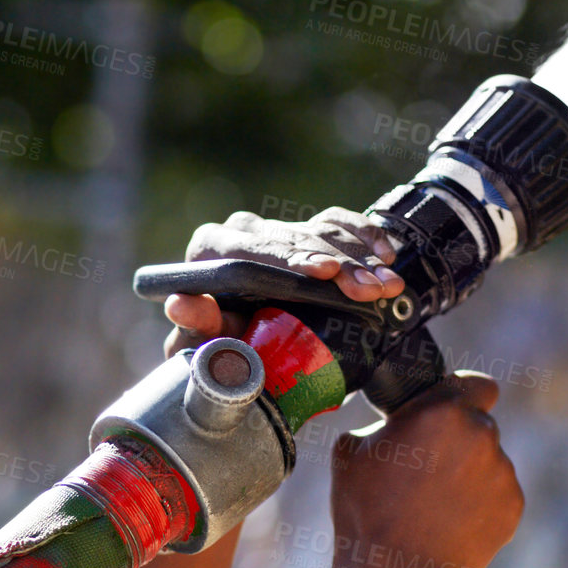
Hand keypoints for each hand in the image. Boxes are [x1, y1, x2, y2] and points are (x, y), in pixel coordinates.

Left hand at [164, 207, 405, 357]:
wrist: (243, 342)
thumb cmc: (219, 344)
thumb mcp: (206, 342)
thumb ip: (197, 326)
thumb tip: (179, 304)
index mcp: (211, 248)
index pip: (253, 249)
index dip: (291, 259)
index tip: (324, 273)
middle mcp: (243, 230)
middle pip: (296, 242)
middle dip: (339, 266)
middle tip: (370, 290)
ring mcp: (277, 227)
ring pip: (323, 234)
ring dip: (360, 261)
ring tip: (388, 287)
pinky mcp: (305, 229)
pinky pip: (340, 223)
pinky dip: (365, 237)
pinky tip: (386, 254)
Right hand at [330, 373, 523, 567]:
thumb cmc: (365, 514)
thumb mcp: (349, 453)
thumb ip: (381, 426)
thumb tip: (393, 428)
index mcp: (442, 411)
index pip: (476, 385)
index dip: (461, 397)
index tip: (447, 416)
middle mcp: (482, 434)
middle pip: (479, 426)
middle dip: (457, 443)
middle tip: (424, 475)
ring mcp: (503, 472)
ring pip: (488, 462)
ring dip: (468, 476)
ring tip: (431, 509)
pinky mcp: (513, 507)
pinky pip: (497, 495)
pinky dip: (479, 506)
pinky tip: (448, 526)